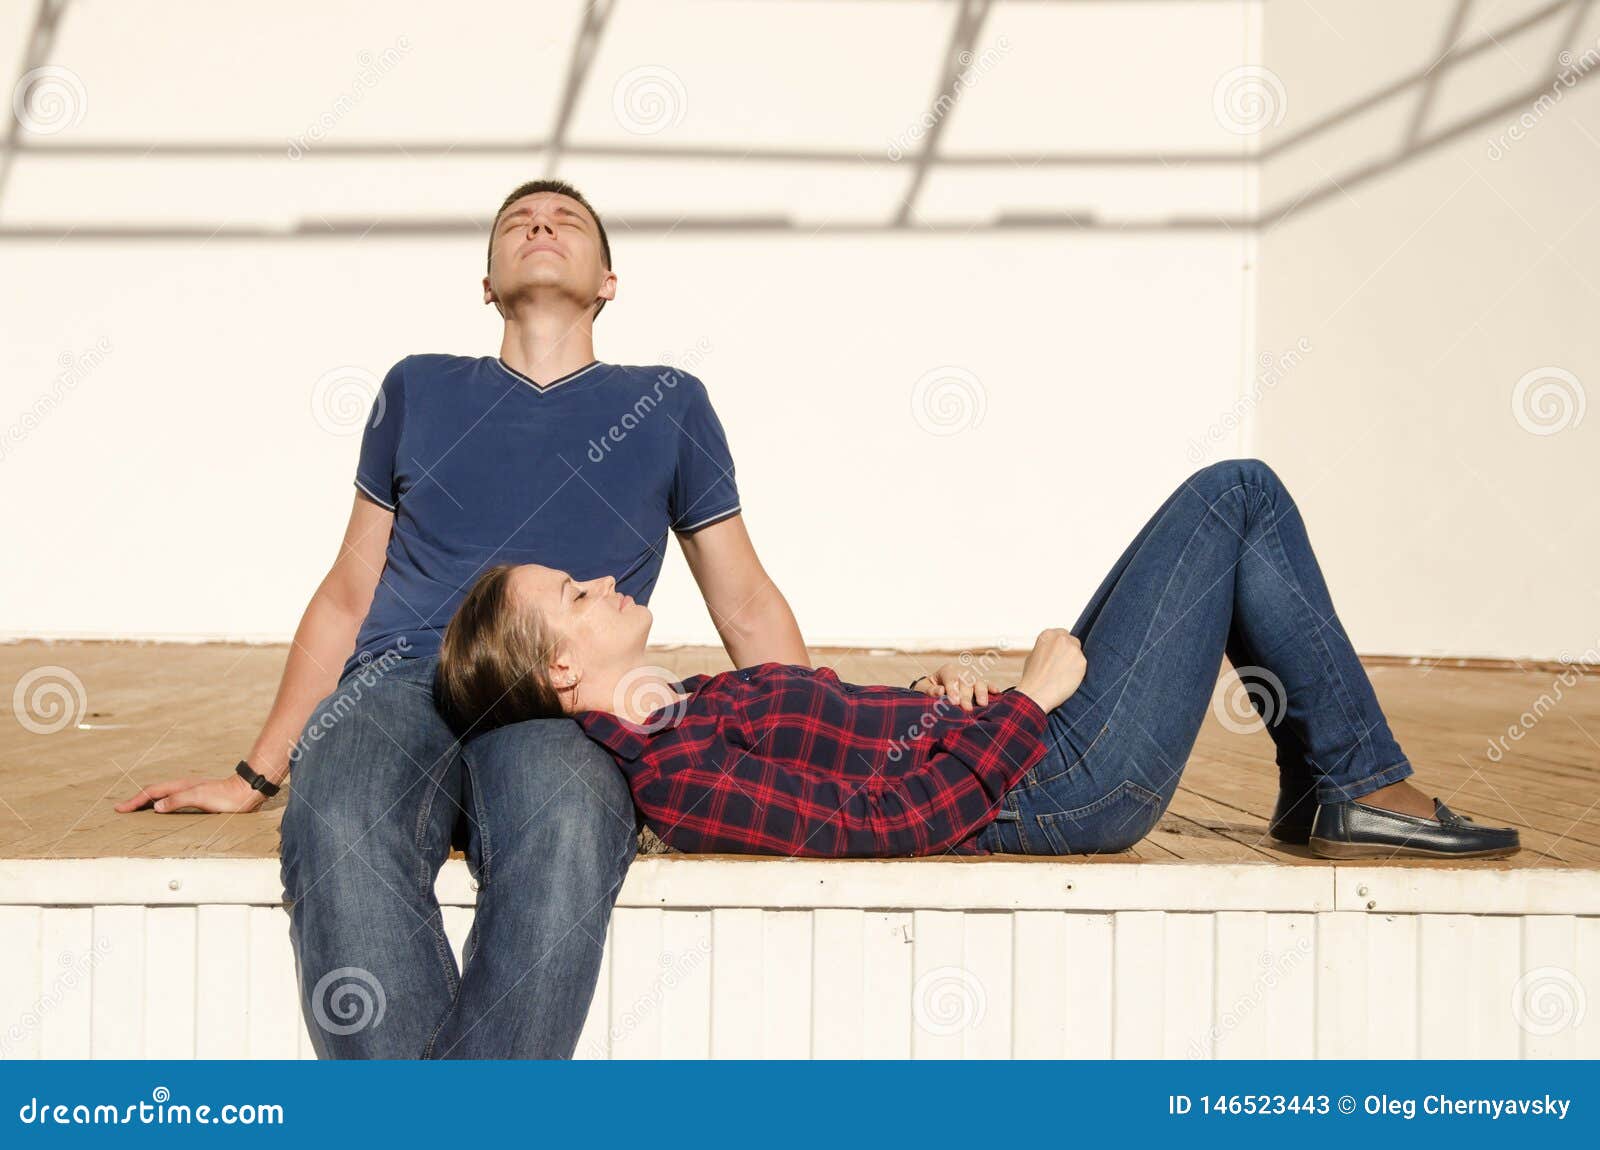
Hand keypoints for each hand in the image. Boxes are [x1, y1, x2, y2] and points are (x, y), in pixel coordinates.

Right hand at [114, 771, 268, 813]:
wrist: (246, 792)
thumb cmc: (225, 796)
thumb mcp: (200, 797)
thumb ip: (177, 801)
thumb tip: (155, 807)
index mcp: (180, 786)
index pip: (151, 792)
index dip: (135, 801)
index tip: (119, 808)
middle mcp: (183, 787)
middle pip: (154, 792)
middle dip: (136, 800)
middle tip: (122, 809)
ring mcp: (190, 792)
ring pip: (162, 796)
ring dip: (147, 802)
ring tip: (136, 809)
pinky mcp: (198, 798)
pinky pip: (171, 801)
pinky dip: (160, 805)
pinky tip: (162, 811)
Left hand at [912, 660, 995, 710]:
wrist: (934, 690)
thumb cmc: (928, 691)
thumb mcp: (923, 689)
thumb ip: (930, 690)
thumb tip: (940, 691)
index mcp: (947, 671)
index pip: (951, 678)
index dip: (953, 689)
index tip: (954, 701)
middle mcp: (961, 672)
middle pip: (966, 682)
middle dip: (966, 696)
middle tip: (967, 709)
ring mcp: (972, 679)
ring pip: (978, 683)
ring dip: (981, 693)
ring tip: (983, 704)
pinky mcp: (979, 686)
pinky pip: (987, 685)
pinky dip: (992, 688)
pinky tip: (997, 693)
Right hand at [1015, 628, 1086, 711]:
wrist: (1035, 694)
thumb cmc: (1032, 678)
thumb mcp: (1033, 655)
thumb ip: (1046, 648)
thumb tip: (1055, 649)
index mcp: (1048, 634)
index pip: (1062, 635)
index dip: (1060, 647)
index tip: (1058, 656)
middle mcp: (1061, 638)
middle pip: (1073, 641)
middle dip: (1069, 652)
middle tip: (1063, 666)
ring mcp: (1072, 649)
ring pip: (1079, 653)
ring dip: (1074, 662)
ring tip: (1063, 675)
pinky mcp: (1082, 661)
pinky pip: (1083, 665)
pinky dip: (1078, 672)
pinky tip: (1067, 679)